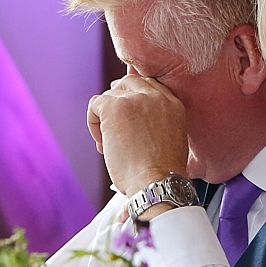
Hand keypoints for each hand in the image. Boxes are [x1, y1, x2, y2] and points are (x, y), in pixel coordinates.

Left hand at [87, 75, 187, 196]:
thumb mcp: (168, 138)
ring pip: (109, 96)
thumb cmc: (160, 173)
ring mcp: (135, 99)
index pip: (147, 85)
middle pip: (128, 82)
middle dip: (117, 102)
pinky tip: (103, 143)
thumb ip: (155, 120)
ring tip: (111, 145)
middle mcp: (156, 96)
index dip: (133, 100)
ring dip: (105, 119)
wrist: (157, 183)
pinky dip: (93, 123)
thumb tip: (130, 118)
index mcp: (173, 103)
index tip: (127, 120)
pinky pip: (95, 104)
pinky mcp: (114, 107)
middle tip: (113, 127)